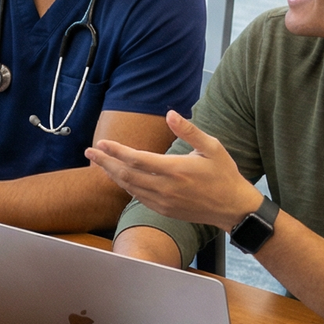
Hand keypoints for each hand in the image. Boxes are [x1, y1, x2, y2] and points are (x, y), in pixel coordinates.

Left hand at [85, 112, 260, 229]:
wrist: (233, 208)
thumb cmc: (224, 174)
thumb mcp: (212, 147)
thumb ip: (189, 131)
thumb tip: (171, 113)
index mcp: (175, 170)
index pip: (137, 160)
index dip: (116, 151)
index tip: (101, 143)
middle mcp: (165, 188)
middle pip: (126, 174)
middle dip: (105, 162)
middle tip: (90, 151)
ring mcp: (163, 201)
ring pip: (129, 187)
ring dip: (112, 174)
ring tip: (99, 161)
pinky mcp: (164, 210)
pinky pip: (138, 197)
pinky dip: (125, 186)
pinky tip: (119, 177)